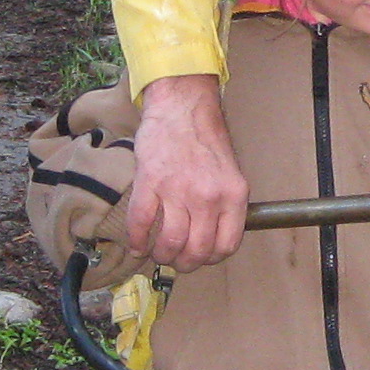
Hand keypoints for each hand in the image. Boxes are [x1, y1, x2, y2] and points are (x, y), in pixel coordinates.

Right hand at [125, 76, 249, 268]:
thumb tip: (213, 235)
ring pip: (170, 242)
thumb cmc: (206, 138)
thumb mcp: (231, 172)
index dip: (211, 258)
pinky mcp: (150, 182)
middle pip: (197, 250)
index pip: (226, 245)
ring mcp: (178, 190)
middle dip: (184, 263)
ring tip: (157, 253)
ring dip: (161, 255)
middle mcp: (208, 196)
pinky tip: (136, 245)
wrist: (182, 106)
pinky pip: (141, 222)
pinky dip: (136, 240)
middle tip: (176, 260)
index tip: (201, 257)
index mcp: (233, 195)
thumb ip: (225, 204)